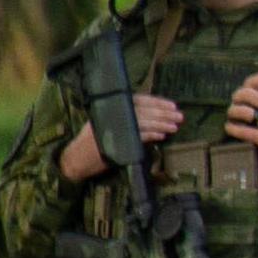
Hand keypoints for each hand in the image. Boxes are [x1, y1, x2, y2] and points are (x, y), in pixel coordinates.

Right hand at [56, 95, 184, 183]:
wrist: (78, 158)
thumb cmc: (96, 140)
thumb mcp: (109, 122)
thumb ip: (127, 117)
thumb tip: (156, 115)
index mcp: (110, 106)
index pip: (138, 99)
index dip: (156, 102)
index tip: (172, 105)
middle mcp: (110, 113)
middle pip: (143, 110)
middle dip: (163, 113)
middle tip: (180, 116)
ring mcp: (111, 126)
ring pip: (142, 122)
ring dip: (160, 124)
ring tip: (174, 127)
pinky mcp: (113, 140)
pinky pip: (136, 136)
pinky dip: (150, 135)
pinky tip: (161, 136)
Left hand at [228, 75, 257, 169]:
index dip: (248, 83)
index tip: (246, 89)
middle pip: (245, 93)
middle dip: (237, 97)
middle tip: (236, 103)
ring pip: (240, 110)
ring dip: (232, 112)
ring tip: (233, 116)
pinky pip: (241, 130)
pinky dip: (231, 128)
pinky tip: (230, 128)